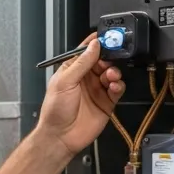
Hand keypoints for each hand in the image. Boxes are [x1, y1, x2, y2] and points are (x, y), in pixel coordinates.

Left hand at [38, 36, 124, 156]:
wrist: (61, 136)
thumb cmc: (55, 110)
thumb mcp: (65, 81)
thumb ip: (81, 63)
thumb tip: (93, 46)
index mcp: (73, 69)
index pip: (87, 51)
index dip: (97, 43)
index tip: (107, 37)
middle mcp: (86, 78)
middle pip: (103, 60)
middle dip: (109, 58)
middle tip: (111, 58)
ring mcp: (97, 89)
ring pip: (112, 73)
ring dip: (114, 72)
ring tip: (110, 76)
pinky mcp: (107, 102)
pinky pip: (117, 89)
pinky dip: (118, 85)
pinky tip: (114, 86)